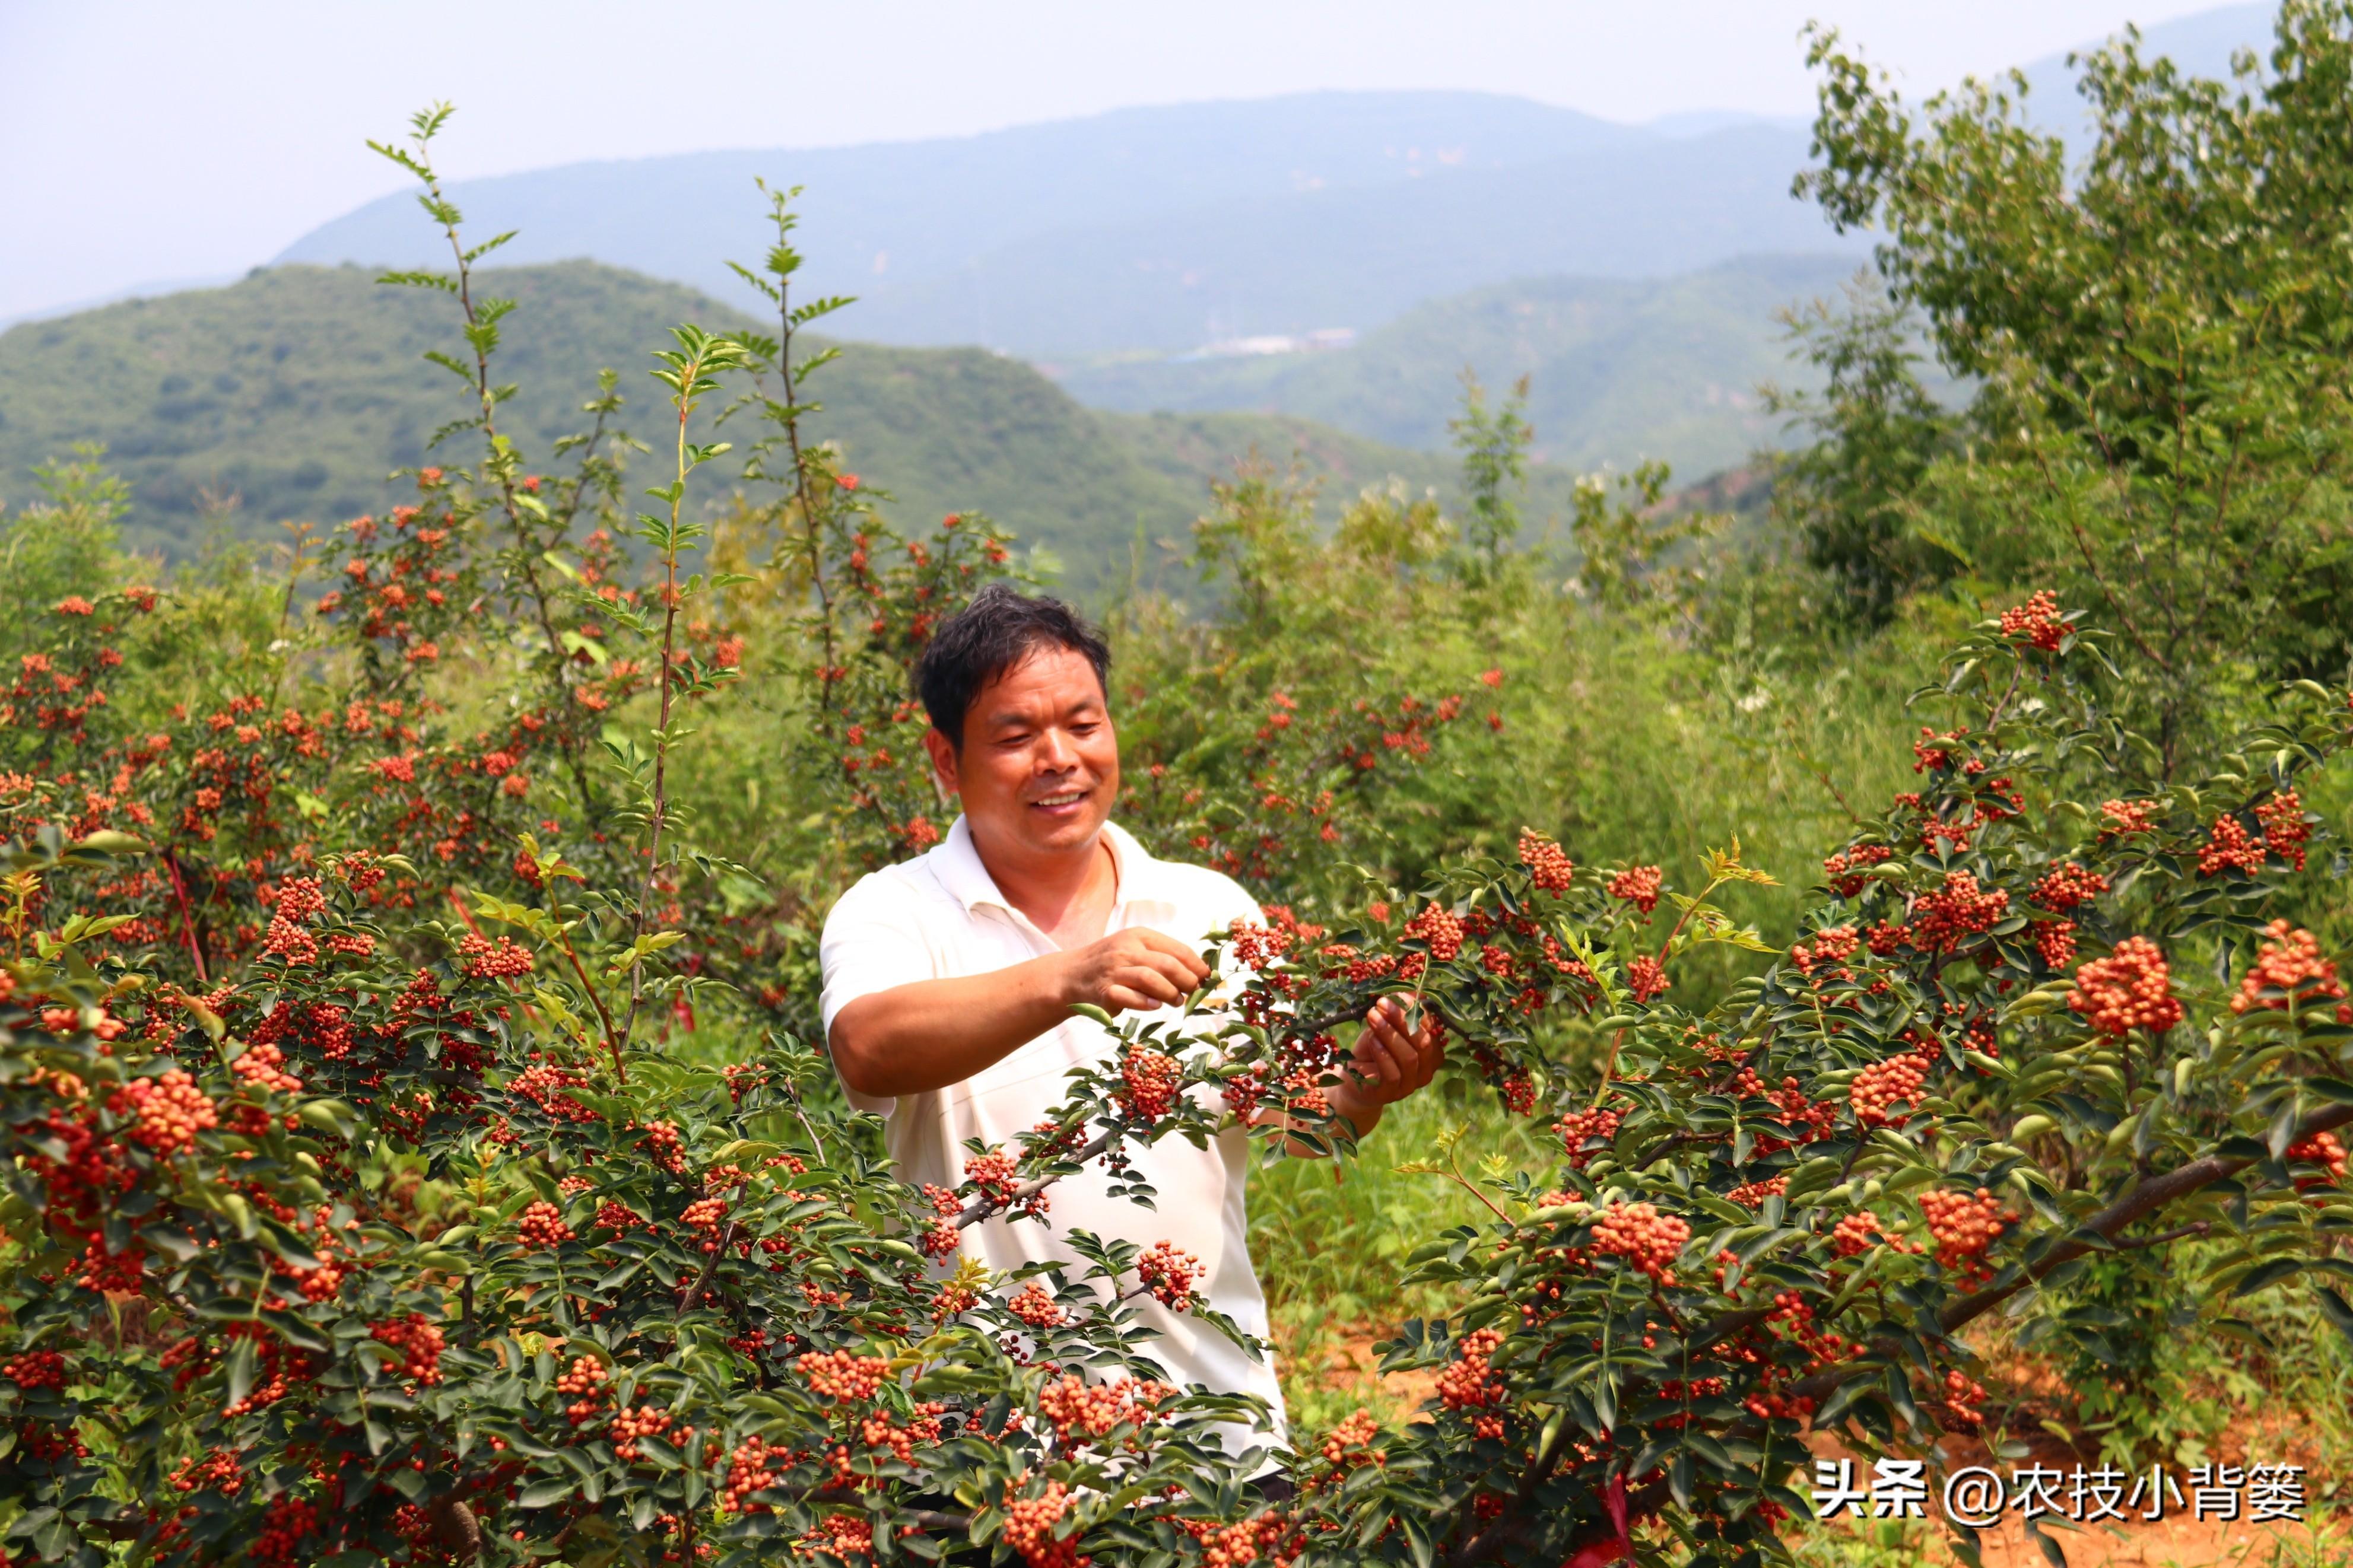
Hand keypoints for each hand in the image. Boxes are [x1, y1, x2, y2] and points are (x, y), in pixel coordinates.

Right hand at [1056, 927, 1209, 1014]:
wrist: (1071, 975)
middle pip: (1167, 964)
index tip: (1207, 977)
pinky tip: (1154, 1006)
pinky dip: (1146, 1003)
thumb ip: (1161, 957)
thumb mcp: (1134, 949)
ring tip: (1177, 1001)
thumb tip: (1198, 973)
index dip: (1196, 965)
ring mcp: (1114, 970)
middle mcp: (1126, 949)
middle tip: (1195, 991)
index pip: (1176, 949)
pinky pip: (1130, 997)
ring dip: (1170, 993)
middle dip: (1187, 980)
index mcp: (1138, 936)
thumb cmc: (1111, 963)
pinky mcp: (1104, 991)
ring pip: (1150, 979)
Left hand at [1331, 995, 1444, 1128]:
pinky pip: (1393, 1074)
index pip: (1431, 1028)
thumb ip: (1397, 1013)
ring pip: (1409, 1058)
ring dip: (1389, 1034)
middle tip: (1381, 1003)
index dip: (1415, 1009)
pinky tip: (1372, 1040)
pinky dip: (1383, 1055)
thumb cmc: (1373, 1048)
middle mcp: (1426, 1069)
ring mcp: (1410, 1085)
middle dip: (1402, 1020)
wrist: (1353, 1079)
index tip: (1395, 993)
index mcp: (1431, 1050)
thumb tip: (1409, 989)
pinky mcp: (1391, 1094)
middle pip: (1423, 1043)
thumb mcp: (1385, 1027)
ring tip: (1372, 1017)